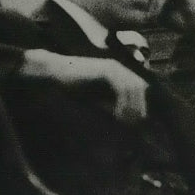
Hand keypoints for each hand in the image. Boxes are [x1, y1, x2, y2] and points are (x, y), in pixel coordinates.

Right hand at [21, 49, 148, 122]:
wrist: (55, 75)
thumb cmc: (72, 87)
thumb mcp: (96, 97)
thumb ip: (110, 103)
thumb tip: (124, 119)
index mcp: (118, 74)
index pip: (138, 89)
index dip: (140, 106)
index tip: (136, 123)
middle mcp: (118, 69)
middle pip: (139, 88)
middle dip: (139, 107)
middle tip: (134, 126)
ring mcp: (113, 68)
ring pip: (133, 88)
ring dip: (132, 107)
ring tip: (127, 123)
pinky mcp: (106, 71)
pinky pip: (122, 88)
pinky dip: (123, 103)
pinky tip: (118, 116)